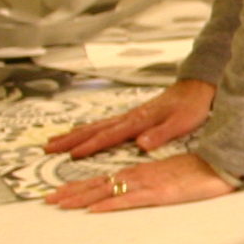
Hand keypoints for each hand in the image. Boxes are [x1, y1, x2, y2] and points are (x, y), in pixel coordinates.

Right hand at [42, 78, 216, 158]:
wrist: (196, 87)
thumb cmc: (190, 106)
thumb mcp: (181, 123)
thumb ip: (160, 134)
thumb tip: (141, 145)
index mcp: (138, 121)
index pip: (108, 136)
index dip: (90, 146)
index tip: (71, 155)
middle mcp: (129, 117)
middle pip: (94, 130)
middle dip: (70, 140)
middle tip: (47, 148)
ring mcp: (128, 116)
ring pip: (95, 126)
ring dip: (73, 135)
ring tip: (53, 142)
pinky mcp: (132, 116)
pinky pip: (103, 124)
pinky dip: (87, 129)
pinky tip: (80, 133)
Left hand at [47, 151, 237, 212]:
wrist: (223, 164)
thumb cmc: (201, 172)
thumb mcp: (172, 177)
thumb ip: (153, 182)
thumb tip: (133, 191)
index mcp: (141, 173)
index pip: (104, 180)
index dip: (79, 187)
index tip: (59, 194)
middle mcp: (140, 176)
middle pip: (99, 185)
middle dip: (71, 192)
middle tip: (49, 201)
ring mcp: (148, 185)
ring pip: (108, 191)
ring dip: (82, 197)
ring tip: (60, 203)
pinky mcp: (160, 194)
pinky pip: (130, 200)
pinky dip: (110, 204)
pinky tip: (94, 209)